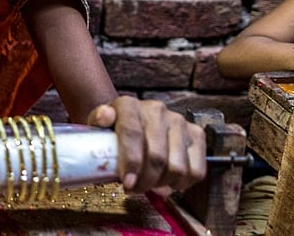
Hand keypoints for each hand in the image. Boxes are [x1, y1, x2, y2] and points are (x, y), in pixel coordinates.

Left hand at [87, 95, 205, 193]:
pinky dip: (182, 183)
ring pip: (178, 166)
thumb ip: (98, 121)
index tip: (127, 183)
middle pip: (156, 156)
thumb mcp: (97, 127)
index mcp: (128, 104)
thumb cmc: (112, 131)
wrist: (128, 124)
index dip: (131, 162)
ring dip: (162, 184)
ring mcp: (179, 121)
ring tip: (149, 185)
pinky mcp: (196, 134)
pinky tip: (168, 183)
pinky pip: (196, 170)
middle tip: (133, 189)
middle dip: (144, 181)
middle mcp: (156, 109)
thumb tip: (105, 116)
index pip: (133, 133)